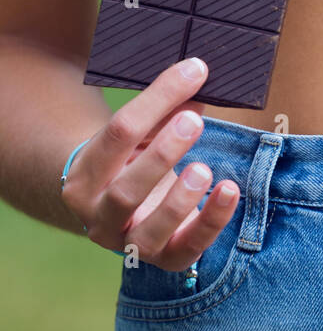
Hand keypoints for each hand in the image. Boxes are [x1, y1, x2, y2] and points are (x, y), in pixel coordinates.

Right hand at [60, 58, 239, 269]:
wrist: (120, 213)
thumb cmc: (131, 162)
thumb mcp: (139, 136)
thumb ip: (163, 111)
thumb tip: (196, 74)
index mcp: (85, 176)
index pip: (118, 134)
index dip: (157, 99)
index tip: (194, 71)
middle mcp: (99, 215)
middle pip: (125, 190)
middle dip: (161, 154)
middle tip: (194, 122)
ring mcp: (129, 244)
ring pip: (148, 231)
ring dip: (178, 200)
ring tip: (204, 170)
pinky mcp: (165, 259)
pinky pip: (188, 248)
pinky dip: (212, 220)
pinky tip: (230, 191)